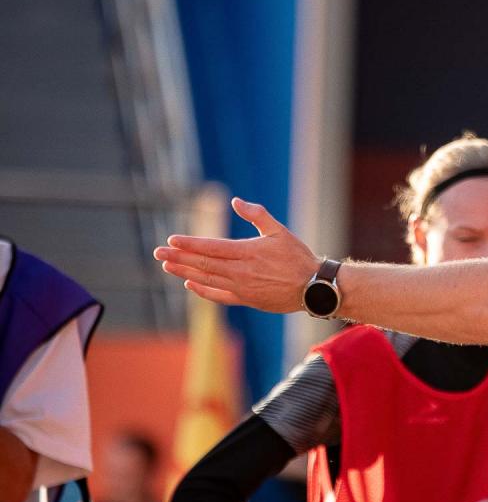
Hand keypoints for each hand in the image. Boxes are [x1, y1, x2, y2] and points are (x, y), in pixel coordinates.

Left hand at [153, 198, 320, 311]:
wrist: (314, 288)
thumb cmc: (298, 257)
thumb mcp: (280, 231)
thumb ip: (257, 215)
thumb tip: (235, 201)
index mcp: (248, 252)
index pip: (211, 247)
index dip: (189, 244)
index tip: (171, 240)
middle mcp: (241, 271)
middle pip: (203, 264)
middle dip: (179, 258)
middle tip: (159, 253)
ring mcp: (242, 288)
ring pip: (207, 280)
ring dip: (185, 273)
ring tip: (168, 266)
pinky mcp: (247, 300)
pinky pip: (218, 296)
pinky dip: (202, 291)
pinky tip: (190, 284)